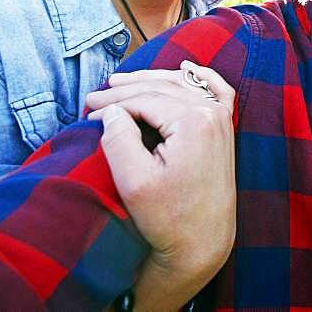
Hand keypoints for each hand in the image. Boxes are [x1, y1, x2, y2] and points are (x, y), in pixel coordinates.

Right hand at [86, 60, 236, 310]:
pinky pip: (218, 92)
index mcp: (194, 122)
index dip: (112, 103)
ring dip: (152, 82)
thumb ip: (118, 138)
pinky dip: (202, 78)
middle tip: (94, 97)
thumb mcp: (133, 181)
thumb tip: (112, 110)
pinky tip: (188, 68)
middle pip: (163, 89)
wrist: (201, 243)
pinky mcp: (224, 133)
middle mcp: (213, 115)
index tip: (87, 111)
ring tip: (120, 82)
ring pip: (184, 87)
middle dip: (125, 90)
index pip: (145, 100)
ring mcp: (222, 122)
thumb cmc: (167, 217)